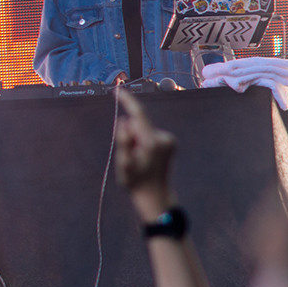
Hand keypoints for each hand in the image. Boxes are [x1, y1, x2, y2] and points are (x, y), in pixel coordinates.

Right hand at [115, 85, 177, 221]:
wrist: (155, 195)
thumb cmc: (136, 182)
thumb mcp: (123, 165)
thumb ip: (123, 141)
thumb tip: (124, 121)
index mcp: (152, 142)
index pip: (139, 115)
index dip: (127, 101)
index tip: (117, 90)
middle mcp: (163, 138)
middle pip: (138, 124)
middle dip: (129, 133)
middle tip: (129, 155)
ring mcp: (169, 139)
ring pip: (143, 129)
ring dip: (136, 139)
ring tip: (138, 159)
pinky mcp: (170, 141)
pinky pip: (149, 133)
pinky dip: (143, 140)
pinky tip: (145, 157)